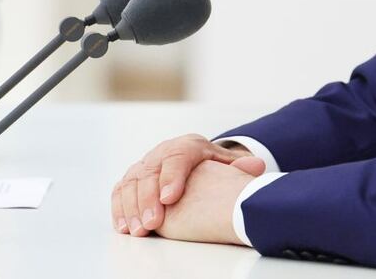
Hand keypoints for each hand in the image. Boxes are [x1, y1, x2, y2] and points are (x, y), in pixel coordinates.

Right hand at [111, 134, 265, 235]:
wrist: (195, 161)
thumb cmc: (213, 167)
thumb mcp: (227, 164)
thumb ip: (239, 167)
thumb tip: (256, 166)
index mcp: (188, 146)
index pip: (177, 157)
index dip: (171, 177)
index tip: (170, 198)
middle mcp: (162, 152)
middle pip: (150, 172)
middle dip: (148, 199)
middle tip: (153, 223)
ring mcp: (145, 165)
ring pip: (131, 182)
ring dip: (131, 207)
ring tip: (139, 230)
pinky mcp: (132, 178)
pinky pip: (120, 190)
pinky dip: (119, 208)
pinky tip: (124, 227)